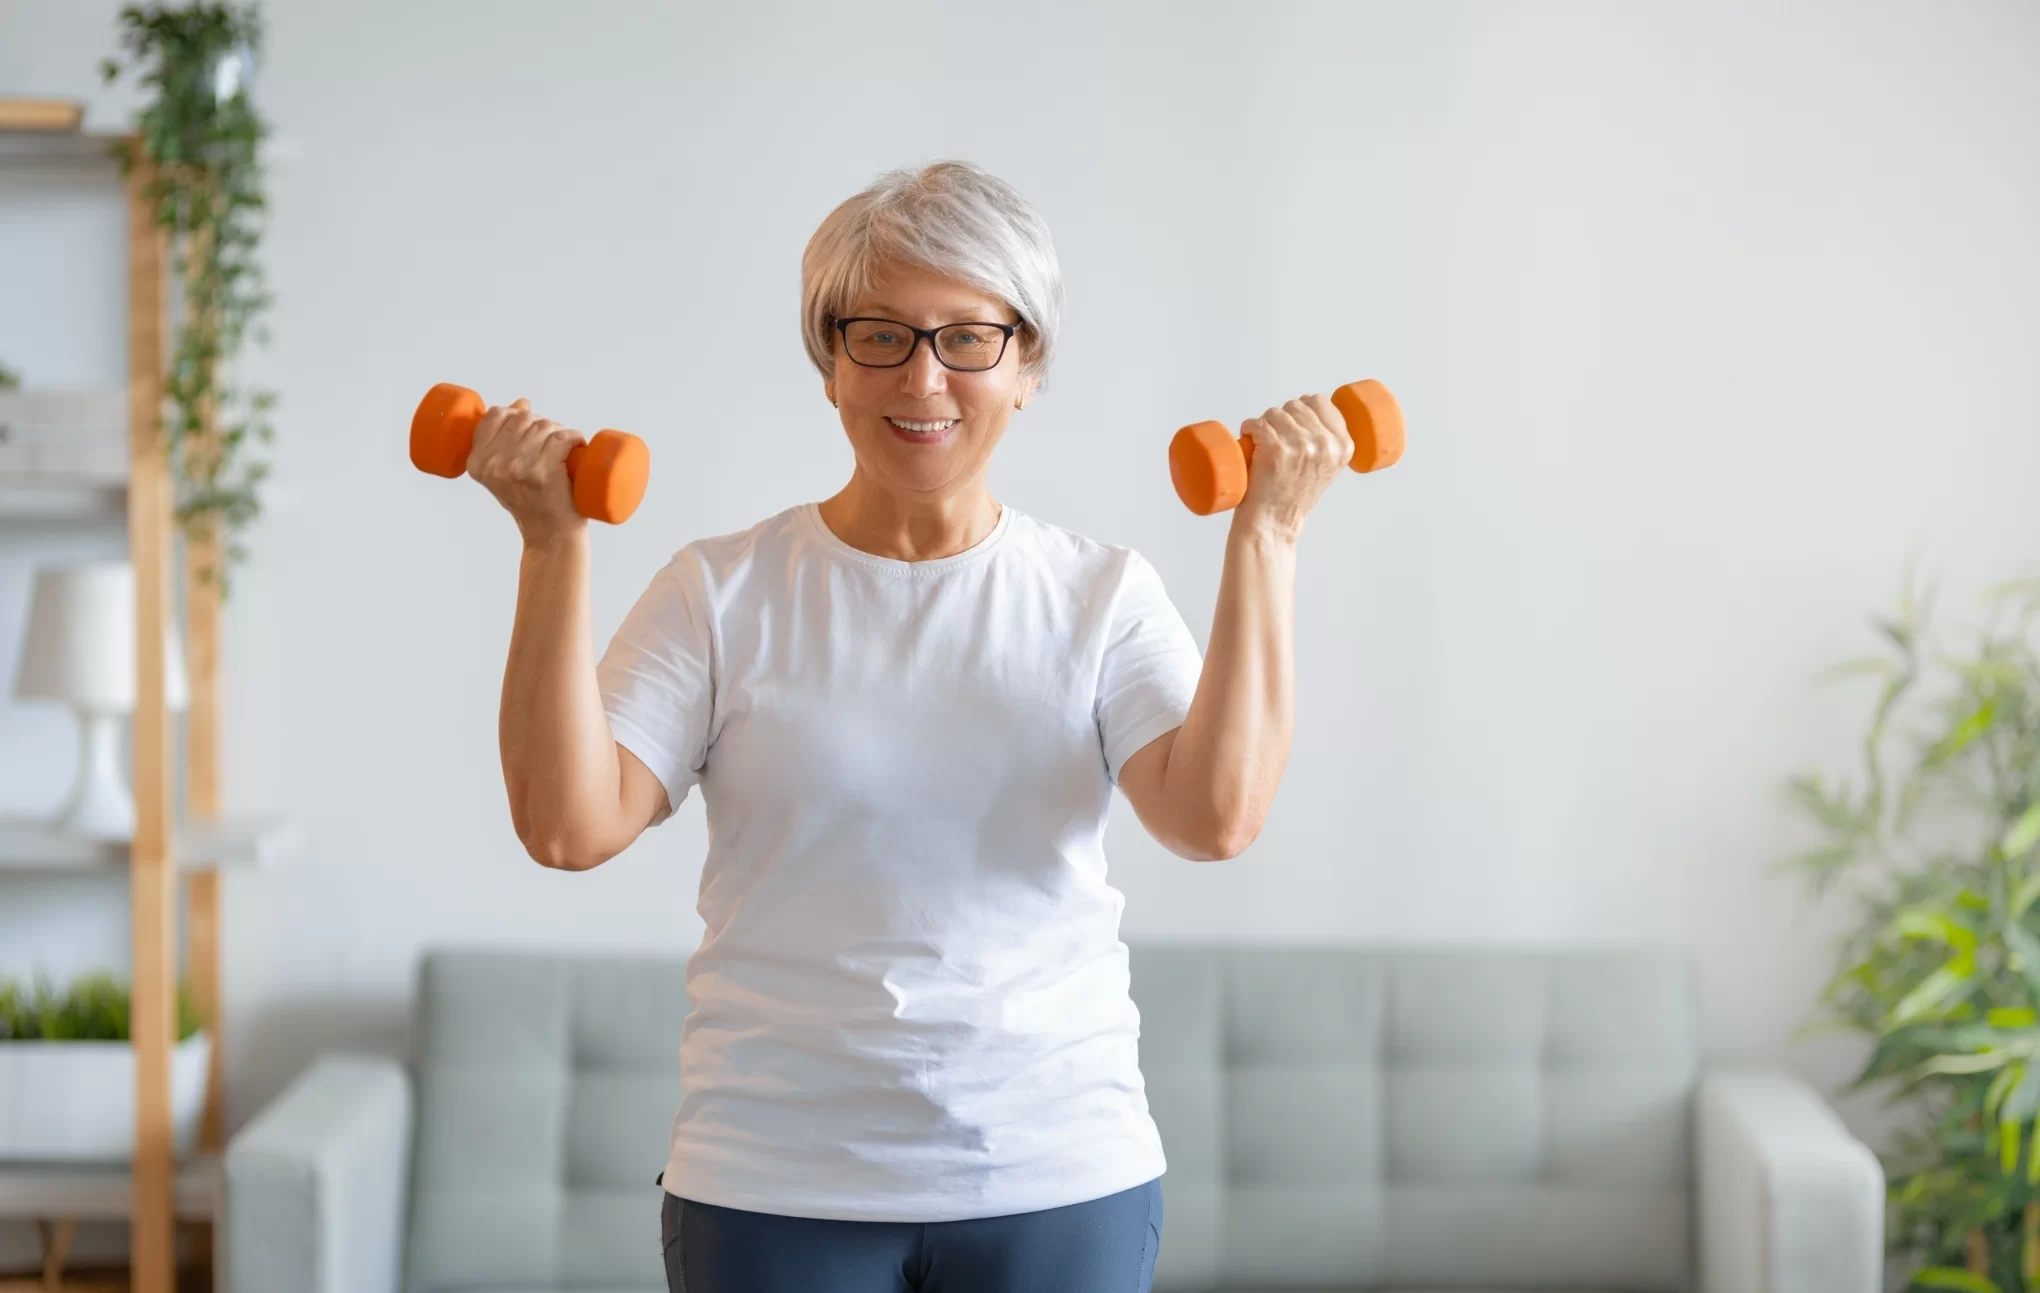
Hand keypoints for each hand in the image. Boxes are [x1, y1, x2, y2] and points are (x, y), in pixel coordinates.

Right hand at [466, 397, 586, 546]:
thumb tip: (521, 403)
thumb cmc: (530, 501)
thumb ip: (503, 439)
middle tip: (553, 444)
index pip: (496, 415)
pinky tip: (577, 445)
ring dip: (560, 432)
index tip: (530, 428)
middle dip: (542, 424)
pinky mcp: (544, 472)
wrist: (549, 536)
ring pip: (545, 426)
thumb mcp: (504, 473)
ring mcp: (518, 468)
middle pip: (524, 419)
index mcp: (477, 463)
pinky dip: (574, 437)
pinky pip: (562, 437)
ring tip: (565, 450)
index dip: (517, 414)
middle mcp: (494, 464)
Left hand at [1234, 393, 1351, 540]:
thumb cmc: (1294, 496)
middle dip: (1282, 418)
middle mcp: (1325, 444)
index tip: (1294, 425)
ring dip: (1264, 425)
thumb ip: (1328, 440)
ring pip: (1274, 412)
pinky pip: (1256, 423)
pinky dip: (1248, 428)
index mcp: (1343, 446)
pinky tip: (1249, 440)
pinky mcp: (1275, 449)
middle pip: (1296, 405)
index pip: (1321, 402)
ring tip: (1264, 447)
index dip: (1302, 409)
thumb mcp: (1326, 468)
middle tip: (1276, 442)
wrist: (1273, 523)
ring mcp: (1300, 445)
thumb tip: (1312, 404)